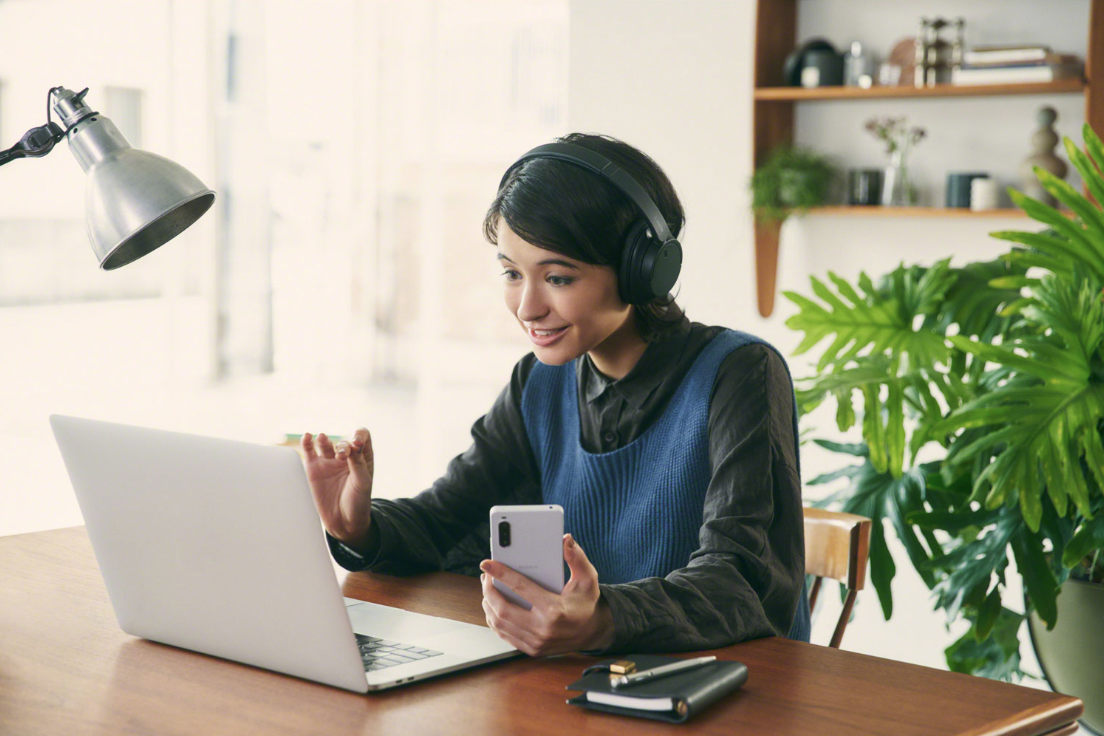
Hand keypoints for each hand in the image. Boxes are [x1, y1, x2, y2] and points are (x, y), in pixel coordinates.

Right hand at [300, 429, 373, 548]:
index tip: (356, 443)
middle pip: (344, 441)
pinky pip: (309, 451)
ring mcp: (329, 462)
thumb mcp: (363, 483)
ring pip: (326, 443)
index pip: (362, 437)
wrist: (344, 522)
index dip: (359, 435)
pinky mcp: (314, 469)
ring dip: (324, 439)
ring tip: (322, 438)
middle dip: (343, 445)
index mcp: (362, 457)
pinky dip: (307, 442)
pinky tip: (307, 437)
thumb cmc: (358, 502)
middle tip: (341, 456)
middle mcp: (346, 457)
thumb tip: (353, 444)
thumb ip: (358, 463)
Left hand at [479, 534, 614, 655]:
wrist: (592, 632)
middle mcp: (543, 629)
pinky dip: (494, 620)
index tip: (487, 564)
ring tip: (487, 589)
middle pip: (503, 609)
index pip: (520, 588)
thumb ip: (577, 558)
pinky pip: (504, 635)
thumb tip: (565, 540)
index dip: (501, 574)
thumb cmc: (586, 603)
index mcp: (554, 610)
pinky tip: (493, 606)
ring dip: (488, 605)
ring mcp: (536, 642)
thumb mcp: (587, 578)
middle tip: (485, 576)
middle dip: (488, 590)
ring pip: (500, 624)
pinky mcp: (531, 649)